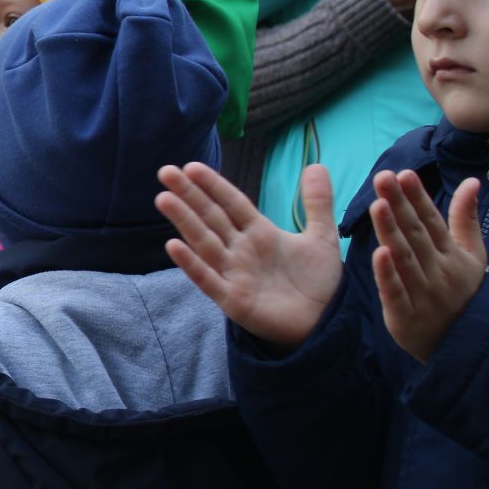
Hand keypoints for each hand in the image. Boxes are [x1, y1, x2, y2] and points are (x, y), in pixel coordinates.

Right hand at [156, 162, 342, 347]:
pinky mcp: (232, 299)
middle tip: (165, 171)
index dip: (213, 185)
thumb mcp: (321, 237)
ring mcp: (233, 273)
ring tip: (164, 199)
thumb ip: (317, 202)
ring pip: (204, 242)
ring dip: (184, 221)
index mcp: (259, 233)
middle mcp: (240, 250)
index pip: (231, 203)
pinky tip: (173, 246)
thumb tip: (316, 164)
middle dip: (189, 195)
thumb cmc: (318, 282)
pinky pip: (208, 279)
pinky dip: (192, 264)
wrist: (325, 323)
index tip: (192, 165)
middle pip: (211, 217)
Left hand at [369, 170, 486, 361]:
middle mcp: (439, 270)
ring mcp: (424, 293)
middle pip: (416, 234)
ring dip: (391, 231)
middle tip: (383, 177)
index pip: (432, 221)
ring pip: (405, 258)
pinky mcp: (406, 316)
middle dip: (400, 205)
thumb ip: (464, 218)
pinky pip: (396, 292)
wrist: (464, 345)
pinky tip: (378, 253)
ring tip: (378, 204)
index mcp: (451, 254)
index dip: (418, 197)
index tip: (404, 173)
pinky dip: (388, 274)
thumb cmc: (462, 292)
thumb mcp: (470, 255)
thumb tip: (470, 181)